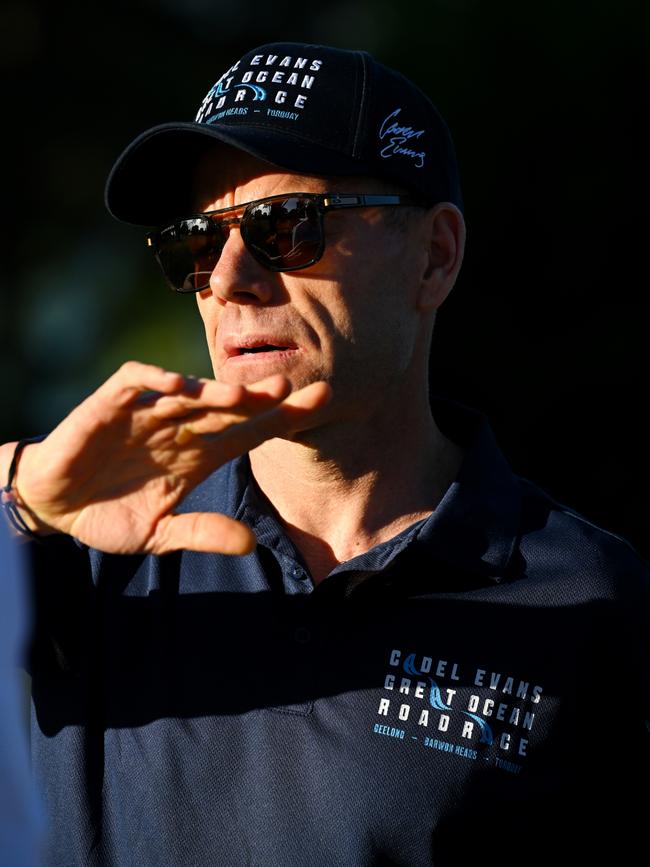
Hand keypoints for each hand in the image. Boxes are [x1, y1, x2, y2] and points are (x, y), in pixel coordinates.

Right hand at [4, 361, 330, 554]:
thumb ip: (201, 533)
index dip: (285, 416)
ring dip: (213, 393)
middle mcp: (180, 428)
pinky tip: (179, 385)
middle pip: (228, 407)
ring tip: (242, 397)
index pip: (250, 431)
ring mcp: (147, 415)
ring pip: (188, 393)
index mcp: (198, 455)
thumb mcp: (159, 534)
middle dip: (260, 399)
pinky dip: (155, 381)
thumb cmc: (109, 514)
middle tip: (293, 390)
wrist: (53, 507)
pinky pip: (135, 383)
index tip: (322, 400)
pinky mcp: (110, 406)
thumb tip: (250, 544)